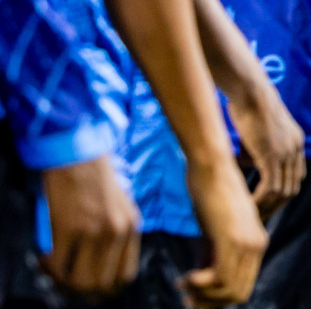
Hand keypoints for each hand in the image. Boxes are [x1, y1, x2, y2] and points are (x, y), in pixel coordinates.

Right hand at [39, 153, 140, 295]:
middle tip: (69, 279)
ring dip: (65, 281)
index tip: (92, 282)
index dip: (107, 286)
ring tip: (56, 269)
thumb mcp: (121, 205)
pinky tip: (46, 257)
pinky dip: (49, 267)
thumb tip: (105, 264)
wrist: (78, 153)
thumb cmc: (96, 177)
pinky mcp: (68, 228)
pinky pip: (58, 265)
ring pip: (80, 281)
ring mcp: (93, 232)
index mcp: (132, 226)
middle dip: (83, 288)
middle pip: (103, 284)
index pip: (126, 275)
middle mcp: (117, 231)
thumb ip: (120, 233)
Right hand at [182, 156, 268, 305]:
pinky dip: (199, 285)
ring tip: (184, 283)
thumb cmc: (208, 192)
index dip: (216, 298)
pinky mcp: (233, 238)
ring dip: (202, 294)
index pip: (242, 287)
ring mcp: (248, 242)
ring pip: (230, 292)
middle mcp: (257, 244)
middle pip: (238, 294)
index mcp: (256, 242)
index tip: (192, 294)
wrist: (212, 165)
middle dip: (209, 300)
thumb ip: (212, 253)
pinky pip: (220, 280)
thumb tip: (200, 280)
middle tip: (185, 294)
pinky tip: (185, 276)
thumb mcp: (213, 228)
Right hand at [225, 77, 305, 219]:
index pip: (296, 177)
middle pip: (292, 188)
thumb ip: (258, 149)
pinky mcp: (272, 154)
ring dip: (267, 206)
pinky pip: (270, 186)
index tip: (267, 204)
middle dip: (276, 205)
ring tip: (250, 213)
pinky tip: (247, 203)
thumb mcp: (259, 131)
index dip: (282, 193)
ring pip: (282, 191)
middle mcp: (296, 149)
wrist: (250, 90)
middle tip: (258, 216)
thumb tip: (247, 163)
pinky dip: (259, 199)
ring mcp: (286, 152)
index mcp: (296, 143)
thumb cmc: (249, 105)